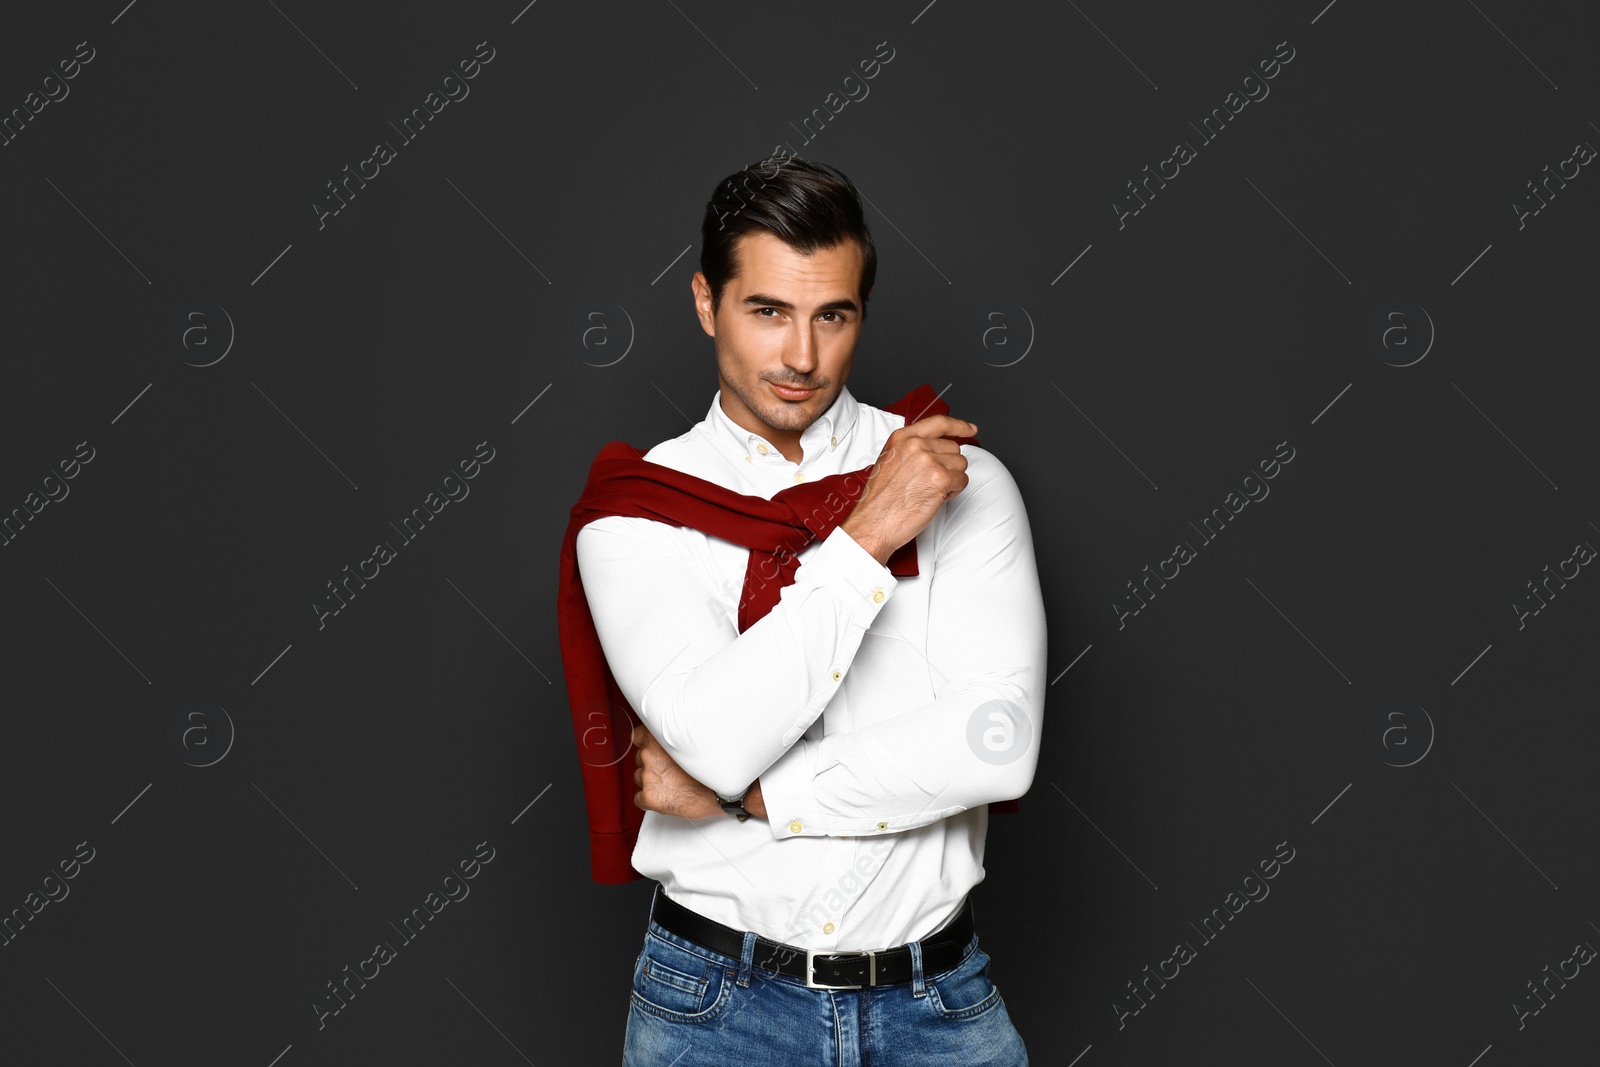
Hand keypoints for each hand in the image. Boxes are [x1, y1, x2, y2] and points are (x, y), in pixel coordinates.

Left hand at [632, 723, 764, 820]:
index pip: (639, 737)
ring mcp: (648, 776)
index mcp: (659, 737)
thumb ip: (677, 738)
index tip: (655, 751)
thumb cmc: (713, 767)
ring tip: (672, 784)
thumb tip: (671, 737)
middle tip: (671, 770)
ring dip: (652, 781)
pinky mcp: (649, 796)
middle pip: (640, 759)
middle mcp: (650, 755)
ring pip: (640, 778)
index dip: (648, 745)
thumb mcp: (695, 740)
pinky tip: (666, 797)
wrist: (722, 791)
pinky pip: (639, 799)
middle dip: (652, 764)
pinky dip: (650, 799)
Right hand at [841, 414, 977, 564]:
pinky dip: (954, 492)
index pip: (939, 423)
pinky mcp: (940, 479)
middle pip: (953, 448)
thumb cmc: (880, 499)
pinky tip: (935, 498)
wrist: (874, 522)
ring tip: (929, 490)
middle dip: (948, 466)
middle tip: (929, 482)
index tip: (970, 429)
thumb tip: (937, 449)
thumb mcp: (890, 461)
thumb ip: (911, 449)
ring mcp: (929, 461)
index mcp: (902, 438)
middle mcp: (916, 445)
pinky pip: (962, 481)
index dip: (959, 426)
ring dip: (951, 479)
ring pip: (960, 464)